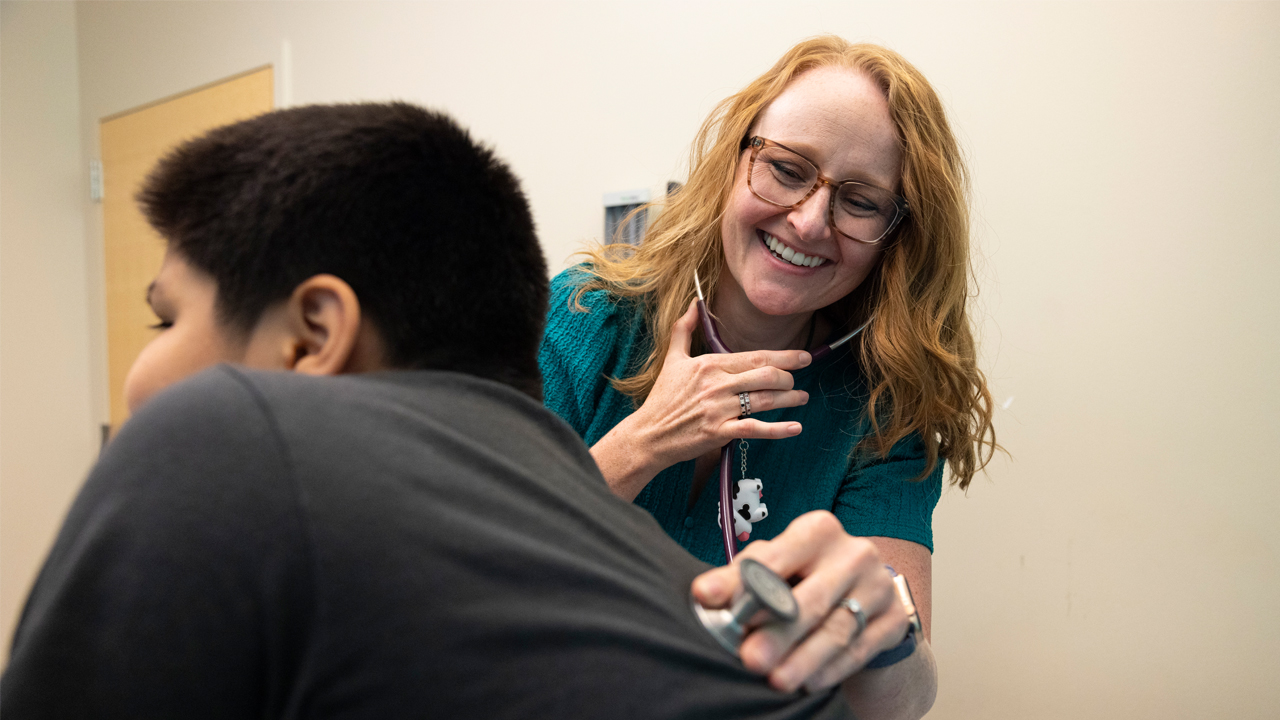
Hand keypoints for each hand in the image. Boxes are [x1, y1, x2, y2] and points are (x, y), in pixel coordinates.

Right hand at [592, 301, 810, 498]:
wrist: (649, 434)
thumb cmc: (663, 398)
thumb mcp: (672, 359)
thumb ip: (684, 329)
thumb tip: (694, 303)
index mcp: (710, 364)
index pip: (756, 358)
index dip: (784, 357)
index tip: (803, 357)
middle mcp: (717, 385)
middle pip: (766, 376)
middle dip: (789, 378)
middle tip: (797, 382)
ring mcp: (719, 409)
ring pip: (765, 400)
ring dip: (790, 400)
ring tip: (802, 398)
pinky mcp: (719, 433)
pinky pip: (755, 429)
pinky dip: (778, 429)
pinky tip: (795, 427)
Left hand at [690, 511, 910, 692]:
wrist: (865, 598)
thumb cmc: (806, 578)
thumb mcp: (776, 568)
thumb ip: (742, 578)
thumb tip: (705, 594)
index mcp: (818, 530)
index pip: (776, 557)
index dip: (743, 581)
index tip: (709, 600)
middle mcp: (854, 552)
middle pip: (811, 597)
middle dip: (778, 631)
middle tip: (750, 658)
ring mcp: (880, 585)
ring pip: (837, 629)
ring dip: (804, 659)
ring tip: (777, 681)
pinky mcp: (895, 619)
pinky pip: (860, 650)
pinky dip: (831, 669)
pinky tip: (808, 684)